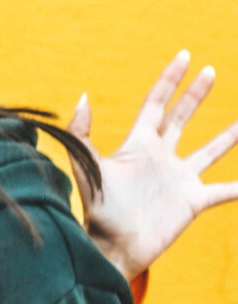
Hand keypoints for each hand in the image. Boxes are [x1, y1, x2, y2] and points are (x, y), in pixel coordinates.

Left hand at [67, 51, 237, 283]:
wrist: (112, 246)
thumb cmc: (97, 210)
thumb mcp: (87, 167)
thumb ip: (81, 134)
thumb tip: (82, 97)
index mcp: (138, 145)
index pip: (156, 104)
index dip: (169, 80)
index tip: (184, 56)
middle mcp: (161, 157)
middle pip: (181, 118)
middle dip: (196, 95)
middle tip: (211, 71)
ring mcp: (180, 178)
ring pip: (211, 150)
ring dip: (230, 135)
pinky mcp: (194, 201)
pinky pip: (226, 191)